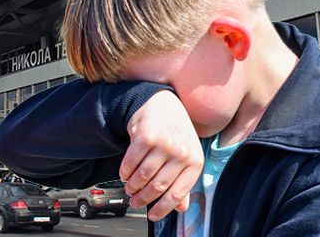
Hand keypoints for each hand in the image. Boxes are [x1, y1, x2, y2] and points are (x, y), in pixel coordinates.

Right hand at [120, 90, 203, 221]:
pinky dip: (125, 172)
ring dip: (132, 186)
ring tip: (129, 187)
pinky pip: (131, 162)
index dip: (162, 209)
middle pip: (157, 186)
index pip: (177, 194)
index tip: (152, 216)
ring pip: (143, 176)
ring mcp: (164, 143)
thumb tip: (181, 208)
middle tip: (135, 201)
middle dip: (143, 199)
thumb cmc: (175, 132)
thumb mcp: (186, 155)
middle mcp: (182, 152)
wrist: (163, 103)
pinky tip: (124, 174)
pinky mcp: (146, 136)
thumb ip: (183, 181)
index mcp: (195, 161)